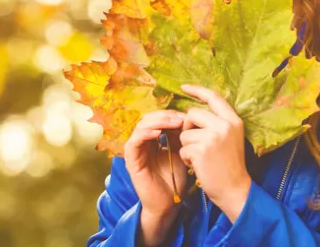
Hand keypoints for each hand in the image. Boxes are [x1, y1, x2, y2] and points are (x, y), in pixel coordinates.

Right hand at [123, 110, 189, 243]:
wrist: (169, 204)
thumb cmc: (175, 180)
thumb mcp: (181, 153)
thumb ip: (180, 136)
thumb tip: (187, 118)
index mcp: (154, 139)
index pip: (159, 118)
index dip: (172, 114)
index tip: (188, 116)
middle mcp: (143, 142)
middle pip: (149, 118)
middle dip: (166, 115)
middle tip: (181, 118)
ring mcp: (136, 151)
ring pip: (141, 126)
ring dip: (158, 121)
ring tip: (174, 123)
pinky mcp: (131, 161)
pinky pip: (133, 141)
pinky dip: (145, 134)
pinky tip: (159, 133)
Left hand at [178, 84, 252, 221]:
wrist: (235, 190)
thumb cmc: (230, 165)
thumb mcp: (230, 138)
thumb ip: (217, 123)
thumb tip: (191, 112)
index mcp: (233, 120)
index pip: (213, 97)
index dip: (197, 90)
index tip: (184, 87)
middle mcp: (225, 125)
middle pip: (193, 114)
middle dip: (188, 128)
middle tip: (196, 143)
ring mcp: (213, 137)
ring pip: (185, 133)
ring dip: (188, 147)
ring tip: (201, 158)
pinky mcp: (202, 149)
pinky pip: (183, 148)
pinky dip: (187, 159)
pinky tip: (199, 166)